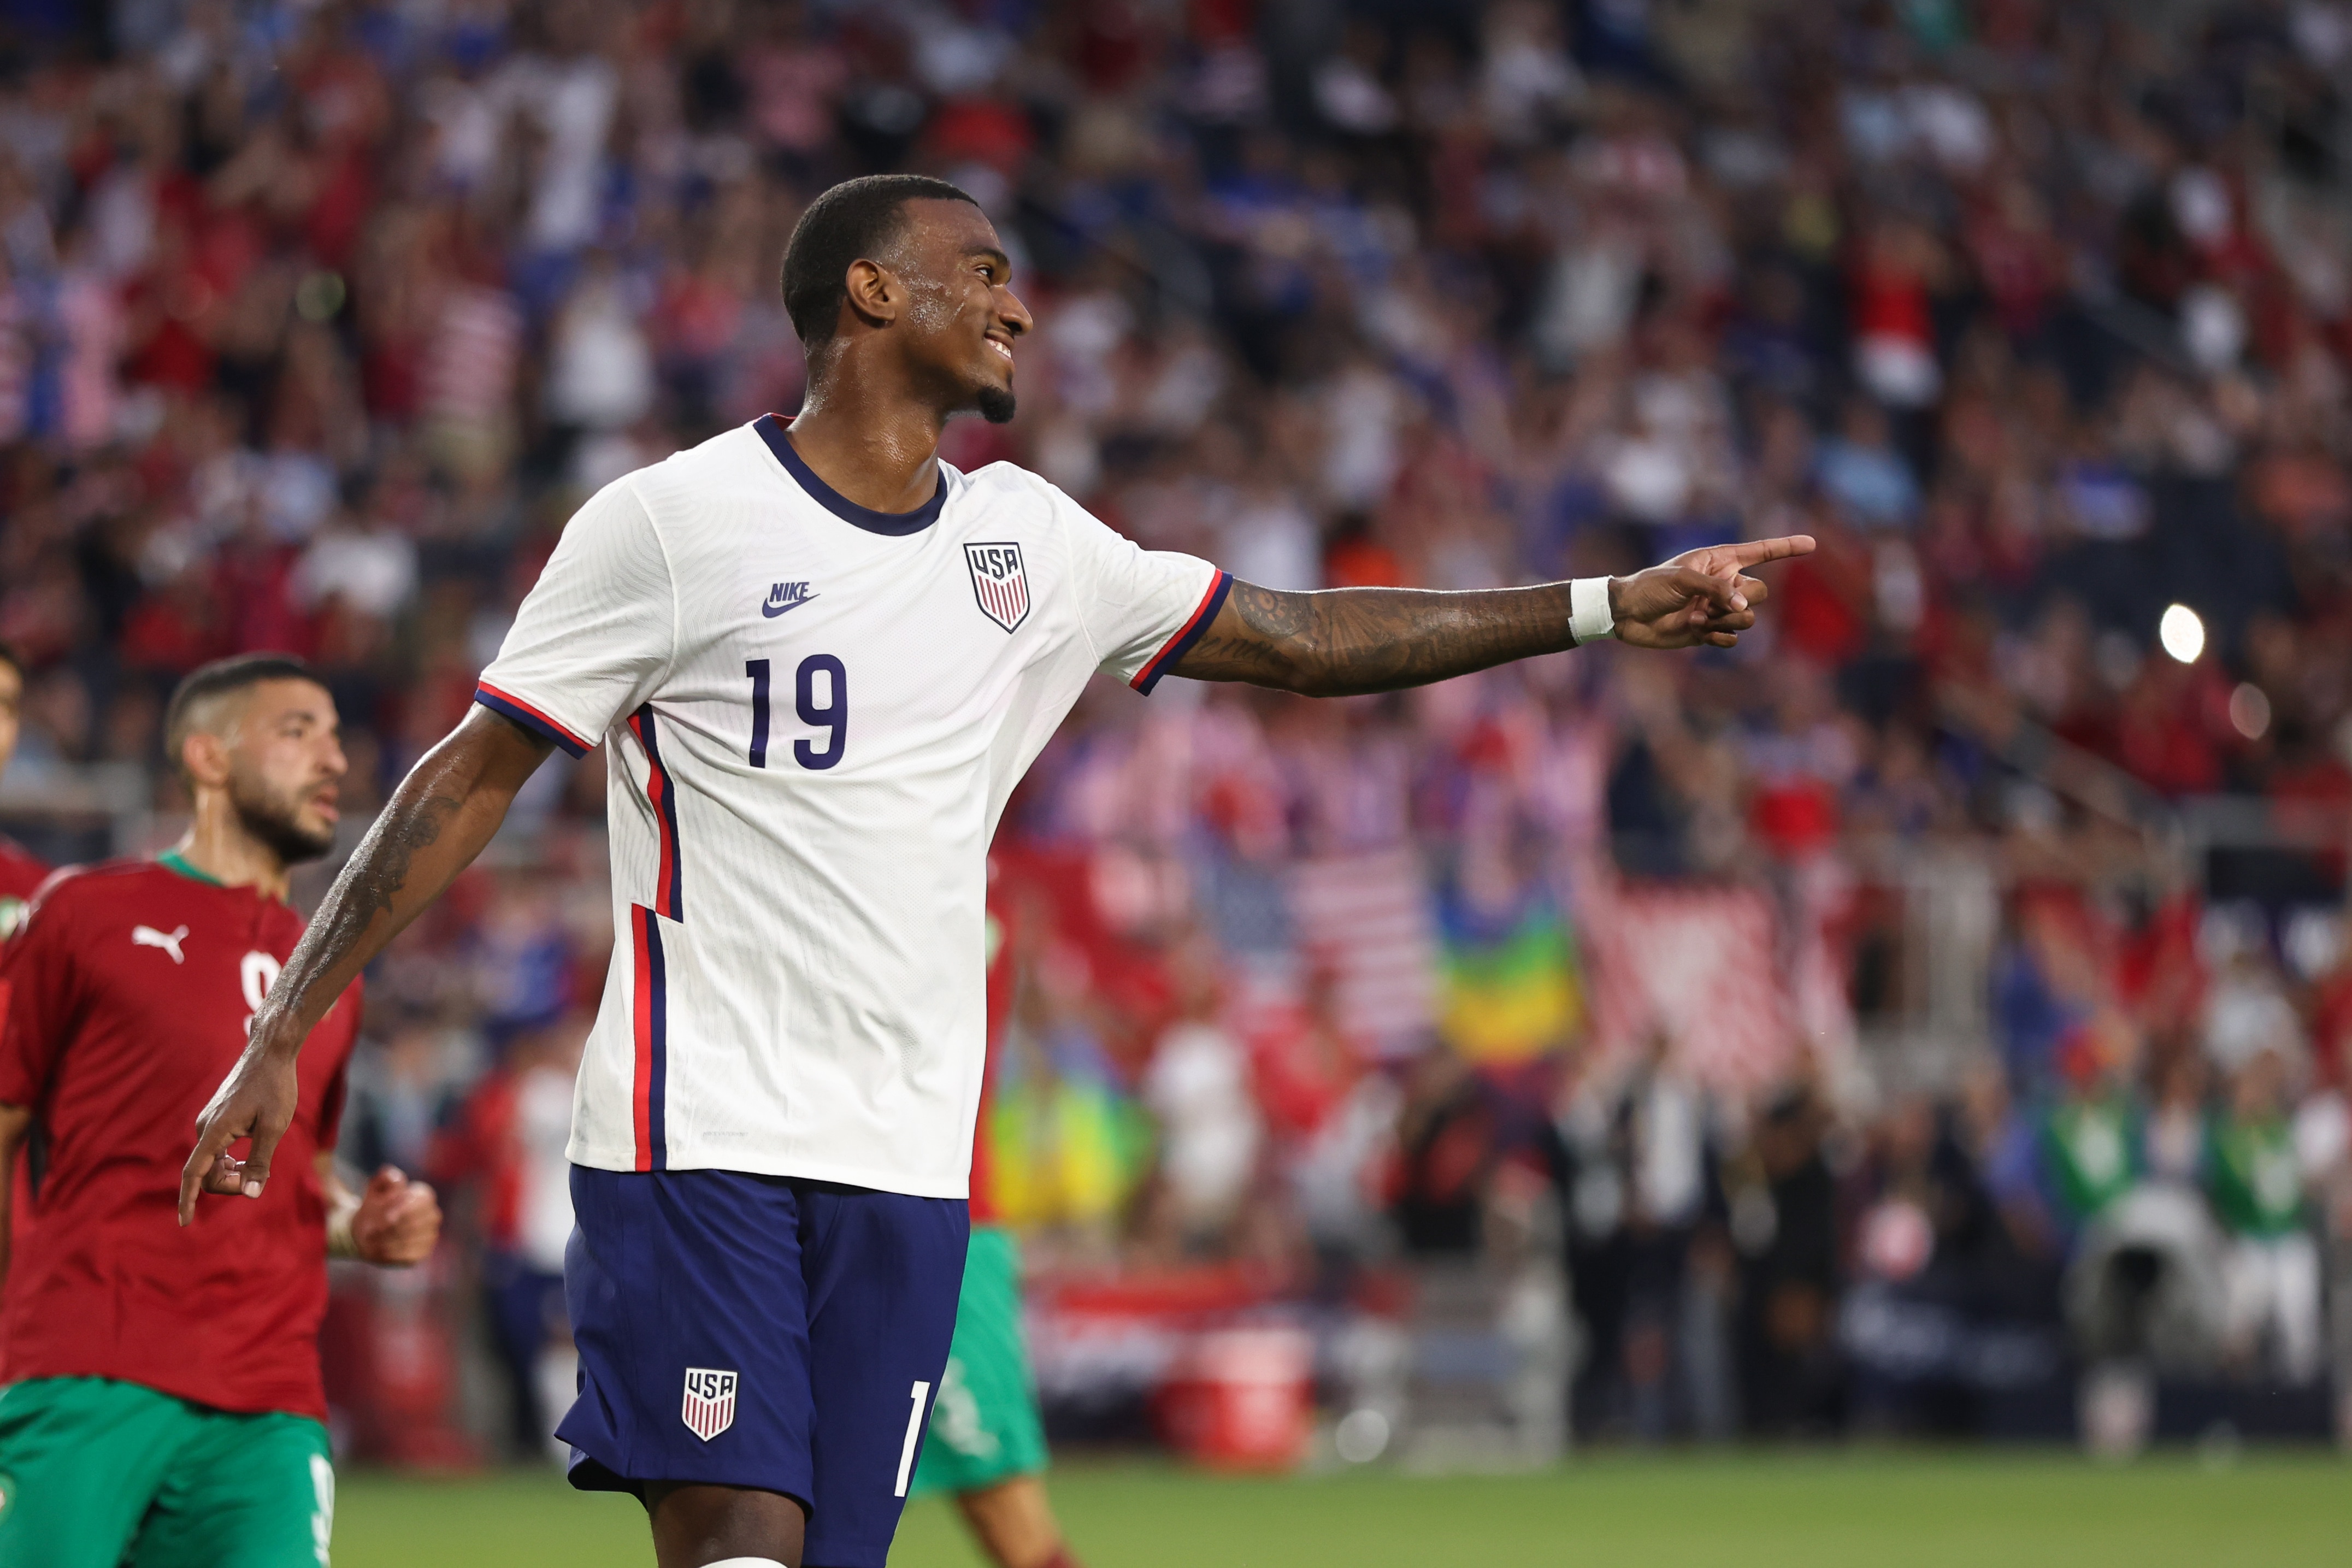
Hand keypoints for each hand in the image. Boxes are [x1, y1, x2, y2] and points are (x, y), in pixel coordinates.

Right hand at [178, 1031, 301, 1224]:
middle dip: (229, 1184)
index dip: (188, 1200)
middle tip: (260, 1178)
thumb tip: (251, 1194)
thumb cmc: (276, 1087)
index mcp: (214, 1131)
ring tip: (258, 1167)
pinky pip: (216, 1150)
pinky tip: (250, 1157)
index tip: (184, 1222)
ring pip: (212, 1162)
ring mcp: (209, 1121)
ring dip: (231, 1173)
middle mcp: (204, 1127)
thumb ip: (260, 1161)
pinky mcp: (217, 1118)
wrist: (270, 1053)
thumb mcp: (274, 1126)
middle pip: (206, 1173)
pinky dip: (230, 1161)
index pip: (194, 1173)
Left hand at [351, 1166, 441, 1265]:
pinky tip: (378, 1248)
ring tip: (371, 1239)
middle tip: (372, 1230)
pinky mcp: (422, 1253)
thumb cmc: (375, 1206)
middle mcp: (432, 1215)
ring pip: (411, 1239)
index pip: (421, 1201)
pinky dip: (391, 1252)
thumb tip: (397, 1182)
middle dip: (391, 1227)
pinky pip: (409, 1255)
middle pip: (415, 1222)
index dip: (403, 1208)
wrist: (367, 1230)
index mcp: (424, 1196)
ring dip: (387, 1240)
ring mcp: (430, 1235)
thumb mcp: (376, 1188)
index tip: (385, 1216)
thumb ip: (386, 1178)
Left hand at [1610, 535, 1816, 649]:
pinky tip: (1697, 632)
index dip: (1786, 548)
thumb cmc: (1650, 587)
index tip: (1812, 544)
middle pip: (1759, 593)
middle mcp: (1724, 584)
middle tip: (1709, 604)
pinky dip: (1718, 637)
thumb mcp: (1682, 580)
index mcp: (1719, 561)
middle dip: (1741, 601)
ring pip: (1748, 618)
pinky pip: (1732, 638)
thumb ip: (1717, 590)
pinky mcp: (1709, 632)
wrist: (1627, 615)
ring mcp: (1718, 609)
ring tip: (1696, 618)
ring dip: (1724, 620)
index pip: (1760, 552)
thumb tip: (1744, 607)